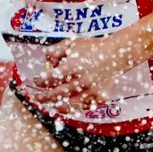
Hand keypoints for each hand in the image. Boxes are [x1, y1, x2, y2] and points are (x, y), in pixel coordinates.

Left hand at [20, 35, 143, 115]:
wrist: (117, 54)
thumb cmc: (93, 48)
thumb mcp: (72, 43)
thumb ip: (55, 51)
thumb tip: (44, 60)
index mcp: (72, 67)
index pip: (49, 79)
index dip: (39, 81)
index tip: (36, 80)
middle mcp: (81, 82)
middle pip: (55, 95)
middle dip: (41, 97)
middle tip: (35, 97)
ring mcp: (91, 92)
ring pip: (68, 106)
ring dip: (55, 107)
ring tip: (49, 105)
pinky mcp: (99, 99)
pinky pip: (83, 108)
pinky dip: (73, 108)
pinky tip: (66, 105)